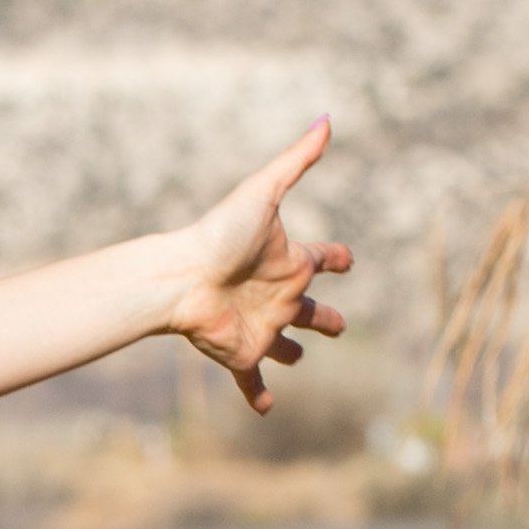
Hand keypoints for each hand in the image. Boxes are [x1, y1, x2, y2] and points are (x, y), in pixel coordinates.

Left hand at [166, 119, 355, 413]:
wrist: (179, 276)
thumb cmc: (220, 235)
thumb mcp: (263, 193)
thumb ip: (296, 160)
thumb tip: (326, 119)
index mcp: (287, 262)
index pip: (322, 260)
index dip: (337, 259)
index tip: (348, 259)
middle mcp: (276, 296)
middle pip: (311, 310)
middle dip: (326, 318)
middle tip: (339, 325)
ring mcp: (260, 326)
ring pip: (284, 346)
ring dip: (290, 354)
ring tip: (297, 360)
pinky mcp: (241, 353)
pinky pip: (251, 378)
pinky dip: (257, 395)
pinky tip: (264, 409)